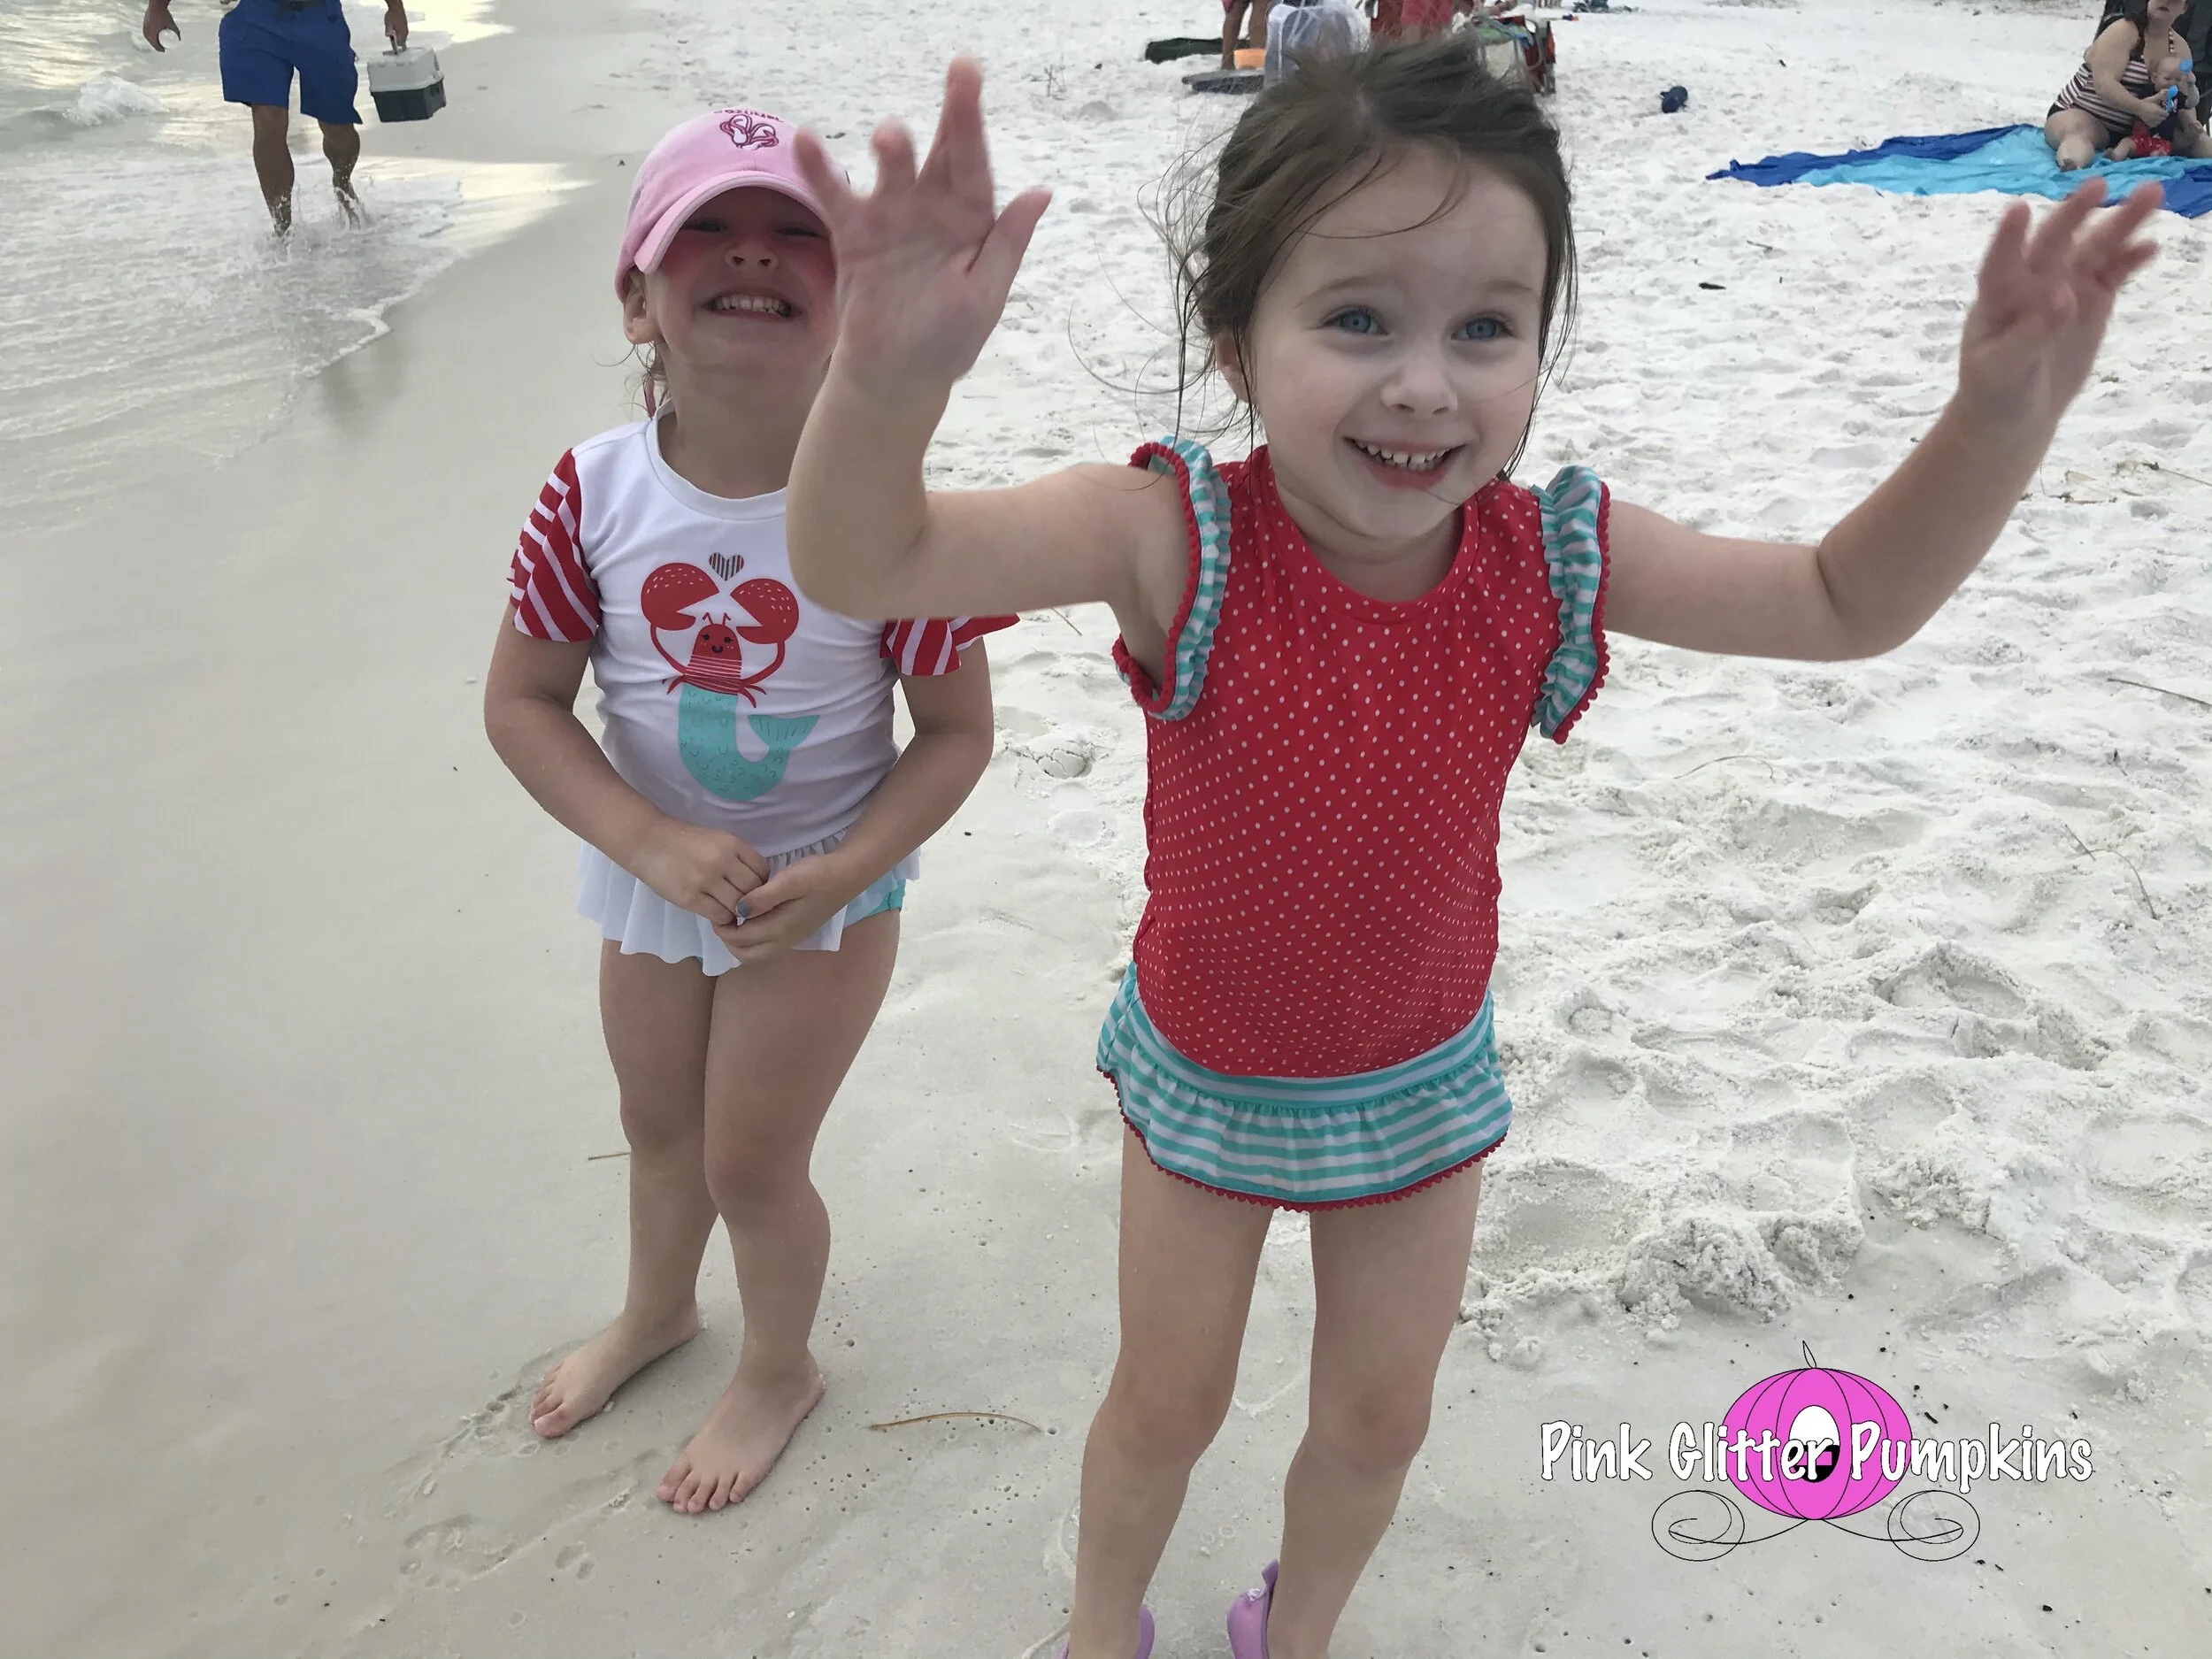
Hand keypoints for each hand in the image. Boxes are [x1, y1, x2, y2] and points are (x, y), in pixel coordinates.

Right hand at [142, 3, 177, 50]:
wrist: (157, 5)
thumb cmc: (164, 15)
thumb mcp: (172, 25)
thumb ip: (176, 32)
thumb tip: (180, 39)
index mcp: (152, 33)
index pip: (154, 44)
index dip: (159, 49)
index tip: (163, 50)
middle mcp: (146, 30)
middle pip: (150, 41)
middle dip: (155, 45)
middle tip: (161, 47)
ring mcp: (144, 26)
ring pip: (147, 36)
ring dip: (152, 40)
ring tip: (158, 41)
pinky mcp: (144, 22)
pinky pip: (146, 31)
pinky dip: (149, 34)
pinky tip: (153, 35)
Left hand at [385, 2, 408, 48]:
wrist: (397, 7)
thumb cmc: (392, 15)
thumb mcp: (388, 23)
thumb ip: (388, 30)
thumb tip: (388, 36)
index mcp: (401, 33)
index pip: (400, 44)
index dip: (397, 48)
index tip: (394, 51)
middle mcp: (405, 33)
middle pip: (402, 42)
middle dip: (398, 44)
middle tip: (393, 46)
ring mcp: (406, 29)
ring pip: (403, 38)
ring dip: (399, 39)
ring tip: (394, 39)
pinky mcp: (405, 26)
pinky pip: (403, 34)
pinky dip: (400, 35)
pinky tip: (395, 33)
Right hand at [628, 819, 767, 926]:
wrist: (648, 842)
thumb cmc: (686, 841)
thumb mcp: (718, 839)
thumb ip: (739, 858)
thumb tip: (760, 884)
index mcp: (732, 844)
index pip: (762, 871)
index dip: (761, 882)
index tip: (753, 887)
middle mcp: (722, 861)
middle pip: (753, 890)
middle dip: (751, 898)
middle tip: (743, 901)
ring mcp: (705, 881)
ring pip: (738, 906)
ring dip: (736, 910)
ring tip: (727, 905)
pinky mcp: (690, 898)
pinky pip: (719, 916)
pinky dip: (721, 917)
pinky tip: (715, 910)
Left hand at [713, 854, 865, 963]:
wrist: (847, 875)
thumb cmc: (818, 875)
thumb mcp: (789, 880)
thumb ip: (762, 897)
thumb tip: (738, 910)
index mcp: (780, 928)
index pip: (741, 939)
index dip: (723, 928)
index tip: (716, 911)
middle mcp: (784, 940)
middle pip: (745, 954)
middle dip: (729, 940)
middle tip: (722, 918)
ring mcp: (791, 939)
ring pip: (756, 953)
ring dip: (740, 941)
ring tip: (734, 918)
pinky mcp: (795, 933)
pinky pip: (766, 946)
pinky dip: (752, 939)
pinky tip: (752, 918)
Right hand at [792, 59, 1051, 396]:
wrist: (896, 377)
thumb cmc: (948, 340)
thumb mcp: (984, 294)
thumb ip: (1006, 243)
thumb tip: (1040, 191)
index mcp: (972, 220)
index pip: (975, 164)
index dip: (974, 123)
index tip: (972, 80)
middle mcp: (933, 209)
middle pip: (942, 152)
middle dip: (952, 113)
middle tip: (960, 69)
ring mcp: (892, 218)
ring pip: (893, 172)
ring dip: (893, 151)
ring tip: (890, 138)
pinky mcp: (855, 236)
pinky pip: (837, 197)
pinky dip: (822, 171)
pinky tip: (806, 140)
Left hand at [1953, 179, 2160, 434]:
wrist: (2015, 412)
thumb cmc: (1994, 390)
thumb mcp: (2003, 369)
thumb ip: (2030, 334)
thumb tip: (2063, 297)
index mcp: (1998, 297)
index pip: (2001, 262)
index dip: (2008, 238)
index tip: (2018, 210)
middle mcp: (2032, 281)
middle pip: (2055, 243)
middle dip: (2075, 214)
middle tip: (2098, 186)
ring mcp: (2066, 286)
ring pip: (2094, 249)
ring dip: (2120, 223)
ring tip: (2150, 195)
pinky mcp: (2093, 300)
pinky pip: (2115, 273)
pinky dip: (2132, 259)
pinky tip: (2151, 246)